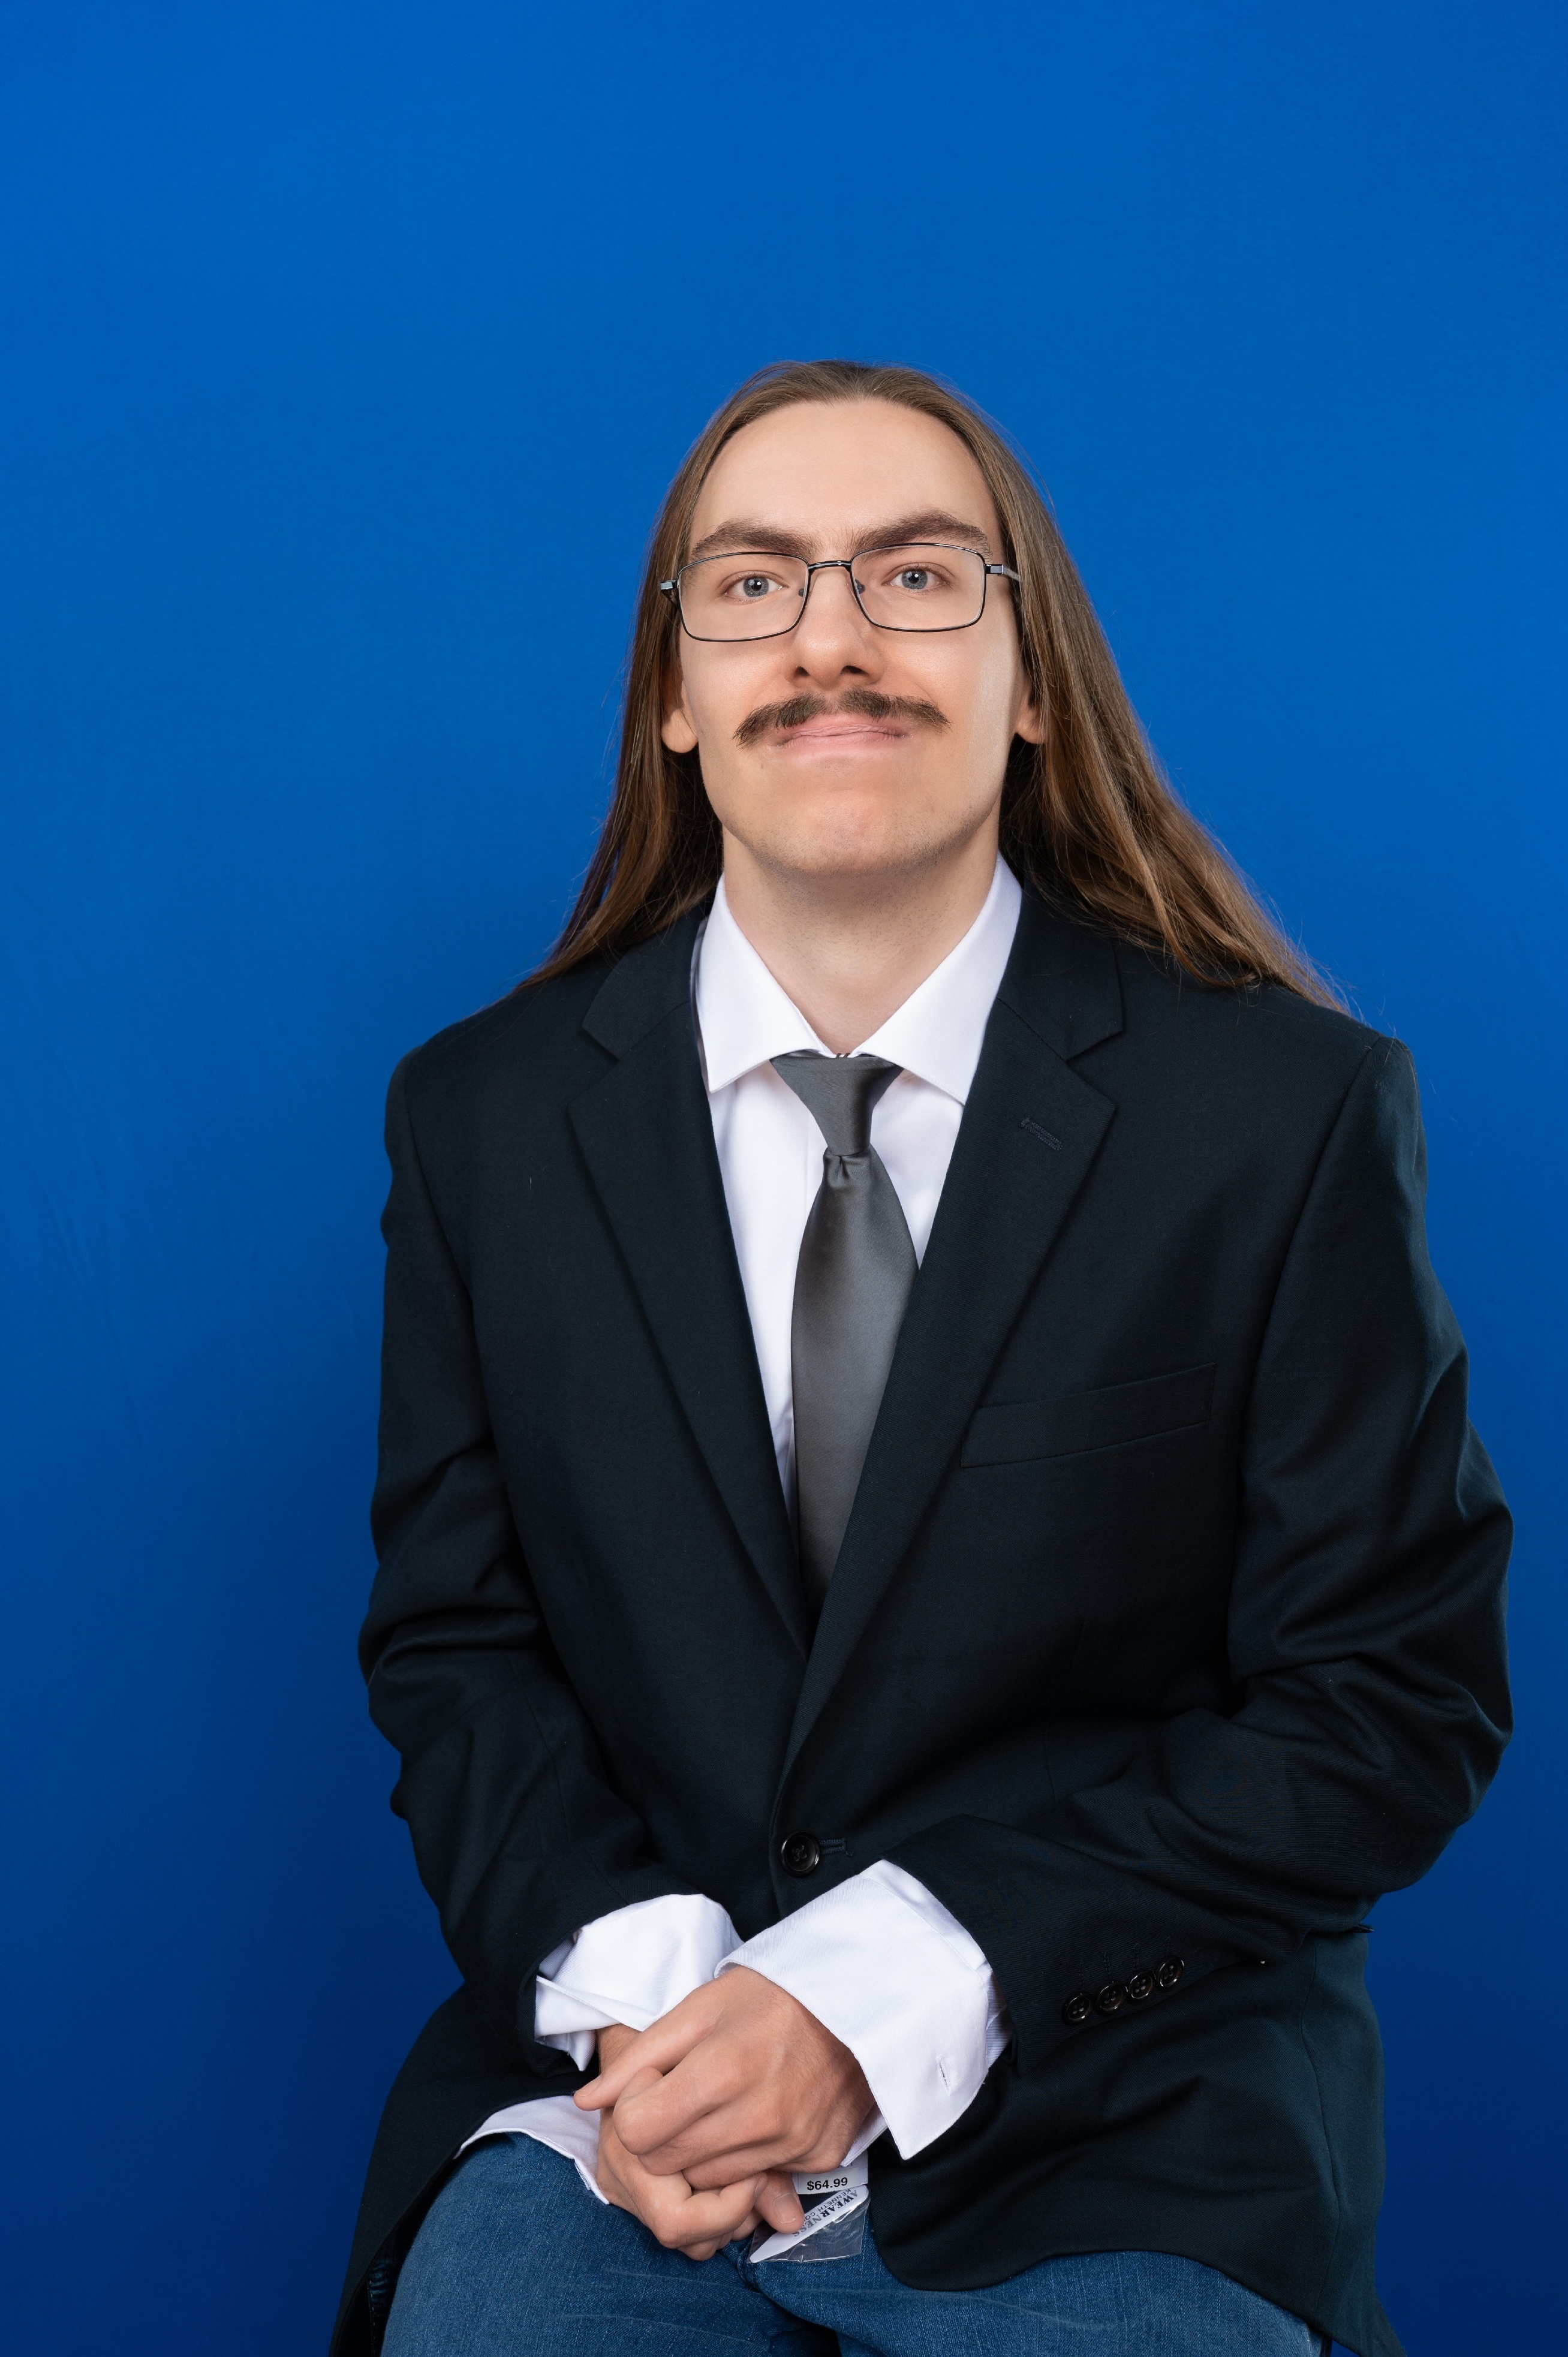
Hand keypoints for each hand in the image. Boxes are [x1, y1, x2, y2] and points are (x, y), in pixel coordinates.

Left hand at [577, 1968, 872, 2192]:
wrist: (860, 2000)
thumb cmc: (772, 1996)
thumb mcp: (700, 2006)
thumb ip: (642, 2055)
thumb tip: (589, 2101)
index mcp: (722, 2071)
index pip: (638, 2134)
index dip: (636, 2108)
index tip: (655, 2084)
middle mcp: (759, 2118)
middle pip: (668, 2163)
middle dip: (662, 2134)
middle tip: (685, 2094)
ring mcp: (792, 2144)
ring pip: (708, 2181)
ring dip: (701, 2151)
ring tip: (721, 2103)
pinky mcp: (819, 2158)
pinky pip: (758, 2179)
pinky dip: (746, 2158)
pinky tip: (758, 2116)